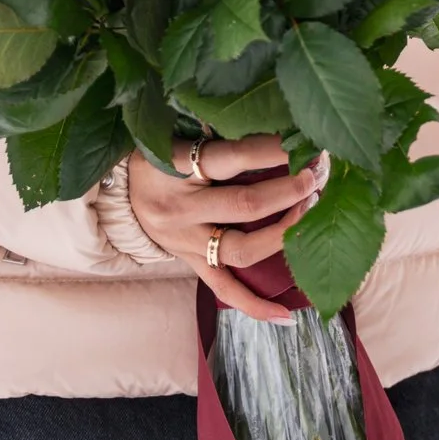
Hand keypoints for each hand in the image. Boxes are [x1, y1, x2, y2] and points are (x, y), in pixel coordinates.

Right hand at [126, 137, 324, 320]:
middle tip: (318, 177)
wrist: (120, 193)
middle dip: (290, 192)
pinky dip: (254, 305)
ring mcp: (186, 242)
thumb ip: (220, 133)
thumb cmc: (158, 156)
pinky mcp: (192, 264)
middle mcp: (181, 208)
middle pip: (244, 205)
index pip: (234, 157)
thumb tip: (279, 123)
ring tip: (311, 214)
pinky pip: (224, 289)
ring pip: (240, 249)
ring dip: (282, 234)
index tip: (309, 143)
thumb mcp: (179, 136)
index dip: (275, 150)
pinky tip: (286, 315)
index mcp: (178, 168)